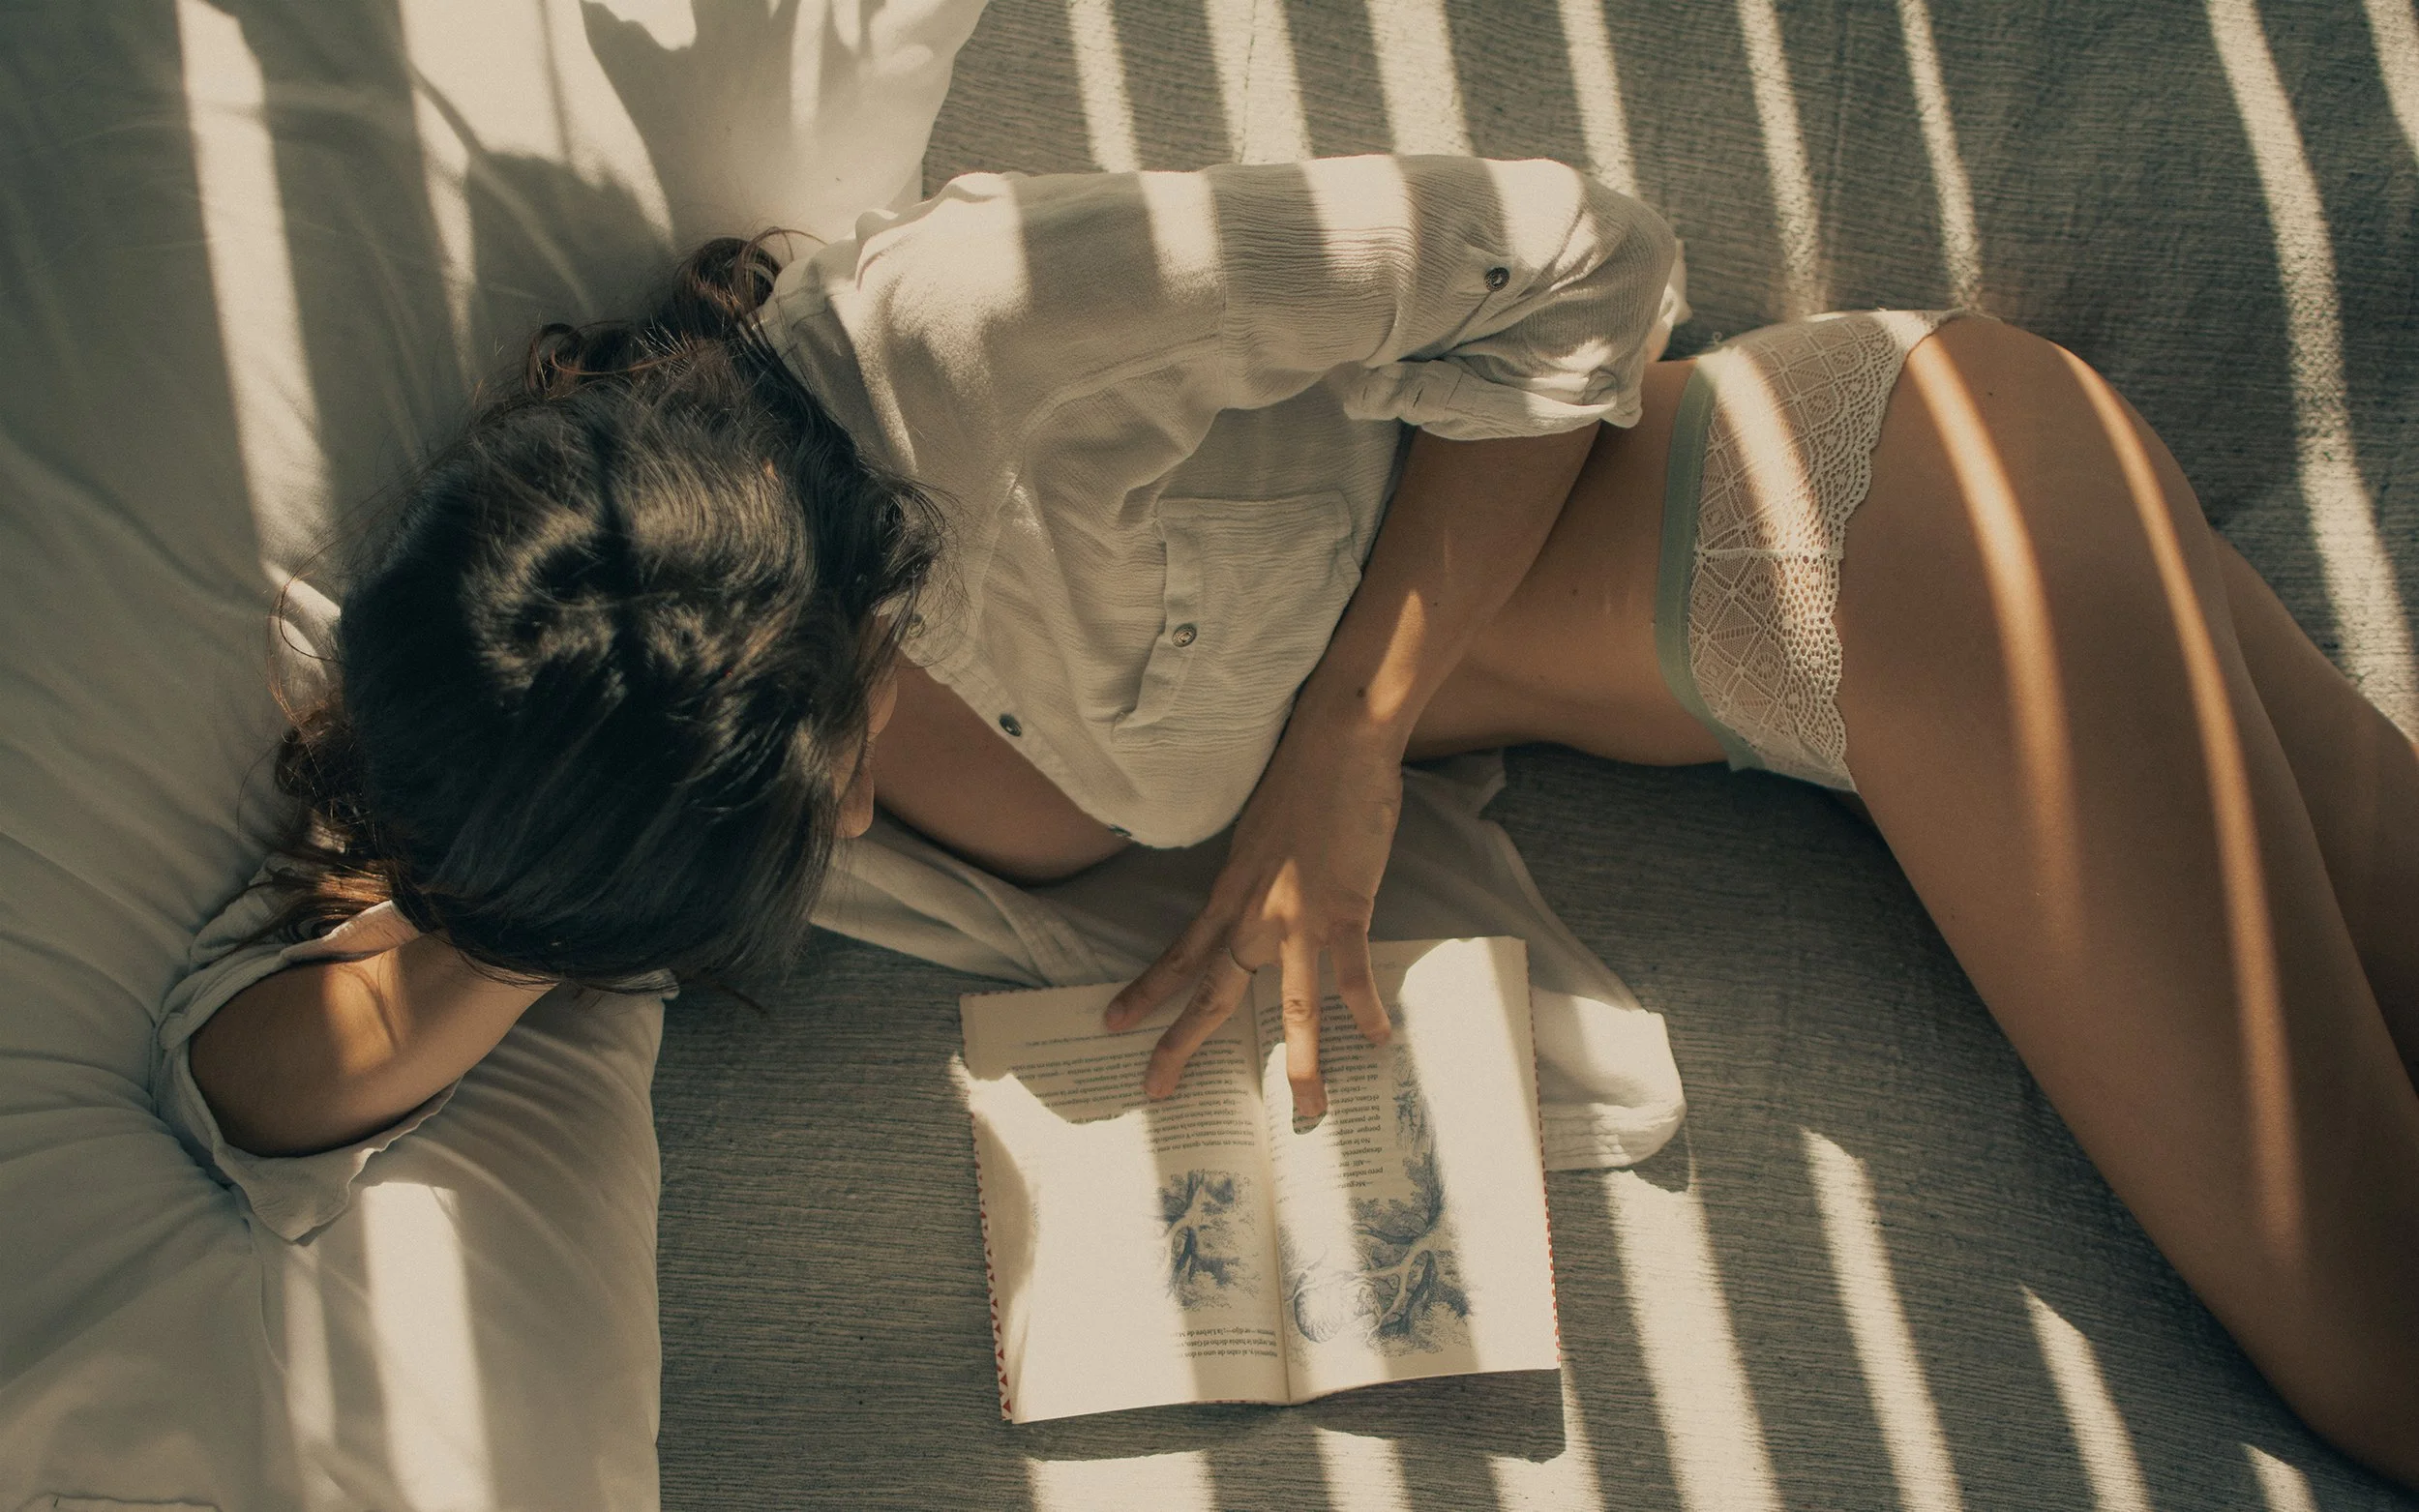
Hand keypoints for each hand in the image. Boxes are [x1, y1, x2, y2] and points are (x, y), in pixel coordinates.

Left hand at [1101, 713, 1401, 1117]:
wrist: (1337, 743)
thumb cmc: (1303, 777)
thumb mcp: (1260, 832)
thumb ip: (1258, 874)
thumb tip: (1264, 897)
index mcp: (1229, 891)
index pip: (1179, 953)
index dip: (1146, 990)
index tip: (1113, 1021)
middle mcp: (1255, 913)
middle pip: (1213, 993)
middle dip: (1182, 1045)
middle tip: (1156, 1088)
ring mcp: (1300, 918)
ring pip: (1293, 1006)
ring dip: (1299, 1064)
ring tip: (1303, 1110)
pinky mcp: (1345, 911)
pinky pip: (1354, 977)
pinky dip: (1366, 1013)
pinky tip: (1377, 1044)